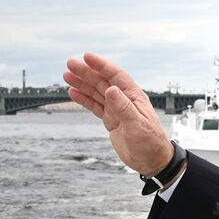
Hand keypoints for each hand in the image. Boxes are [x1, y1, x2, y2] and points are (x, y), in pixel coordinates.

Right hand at [63, 52, 174, 176]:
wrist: (152, 161)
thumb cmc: (150, 142)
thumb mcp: (137, 125)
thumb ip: (123, 107)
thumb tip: (110, 89)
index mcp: (133, 96)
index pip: (116, 76)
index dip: (102, 65)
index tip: (87, 57)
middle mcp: (124, 100)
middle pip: (102, 81)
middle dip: (86, 72)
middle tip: (69, 64)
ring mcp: (116, 110)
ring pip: (96, 92)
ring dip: (82, 84)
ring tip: (67, 76)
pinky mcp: (111, 120)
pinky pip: (95, 106)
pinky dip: (84, 99)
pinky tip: (73, 93)